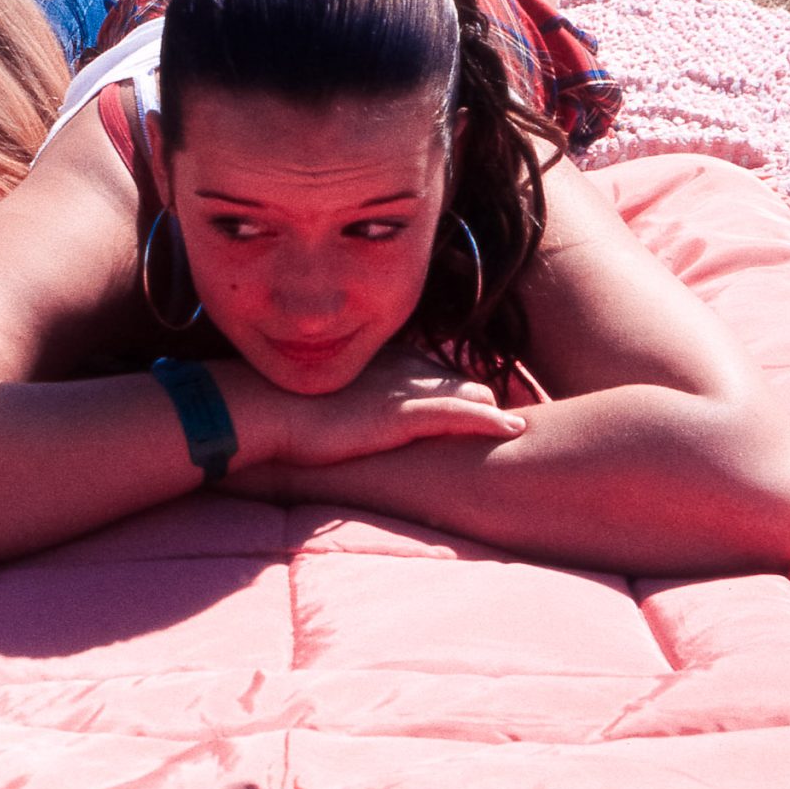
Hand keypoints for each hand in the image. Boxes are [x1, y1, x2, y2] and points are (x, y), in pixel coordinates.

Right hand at [246, 345, 527, 471]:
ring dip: (494, 410)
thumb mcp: (322, 394)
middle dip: (486, 396)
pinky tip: (512, 429)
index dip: (461, 387)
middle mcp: (399, 367)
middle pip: (459, 378)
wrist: (264, 408)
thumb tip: (348, 414)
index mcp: (382, 360)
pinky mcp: (403, 414)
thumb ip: (348, 397)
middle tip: (517, 414)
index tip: (484, 399)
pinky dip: (488, 421)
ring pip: (468, 393)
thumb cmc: (283, 406)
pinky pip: (459, 414)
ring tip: (524, 424)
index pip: (436, 370)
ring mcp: (403, 389)